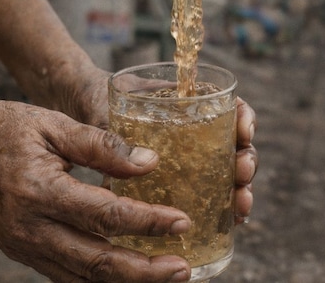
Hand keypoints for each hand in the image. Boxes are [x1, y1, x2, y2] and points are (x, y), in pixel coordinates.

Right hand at [0, 99, 192, 282]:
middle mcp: (30, 228)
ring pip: (83, 277)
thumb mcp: (53, 124)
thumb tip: (151, 161)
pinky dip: (100, 278)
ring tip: (166, 275)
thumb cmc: (2, 128)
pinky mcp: (23, 251)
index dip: (148, 222)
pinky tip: (128, 273)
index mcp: (39, 192)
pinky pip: (67, 274)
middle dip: (145, 270)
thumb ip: (102, 144)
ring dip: (127, 281)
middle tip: (183, 268)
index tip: (182, 222)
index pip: (106, 215)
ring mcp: (24, 246)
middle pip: (97, 262)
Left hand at [59, 66, 258, 223]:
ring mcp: (189, 159)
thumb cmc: (96, 101)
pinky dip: (224, 209)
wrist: (78, 109)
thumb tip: (135, 165)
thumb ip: (115, 133)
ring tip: (241, 206)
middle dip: (246, 162)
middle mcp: (196, 131)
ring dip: (240, 189)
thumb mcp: (106, 109)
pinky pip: (210, 196)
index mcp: (188, 103)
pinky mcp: (178, 185)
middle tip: (242, 175)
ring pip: (228, 173)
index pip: (229, 108)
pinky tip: (231, 223)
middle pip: (235, 145)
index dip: (244, 119)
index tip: (244, 131)